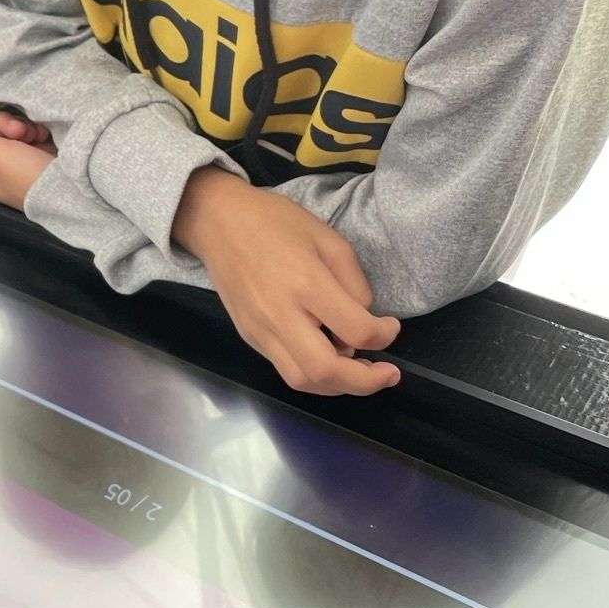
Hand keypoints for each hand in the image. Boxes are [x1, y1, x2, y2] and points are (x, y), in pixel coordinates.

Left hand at [0, 107, 55, 206]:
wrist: (73, 187)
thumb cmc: (27, 174)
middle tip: (16, 130)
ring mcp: (15, 157)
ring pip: (4, 127)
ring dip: (18, 125)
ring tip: (33, 135)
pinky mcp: (34, 151)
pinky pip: (26, 130)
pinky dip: (33, 129)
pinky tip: (43, 136)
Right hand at [174, 168, 400, 396]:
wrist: (218, 222)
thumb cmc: (276, 221)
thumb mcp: (329, 239)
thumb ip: (354, 283)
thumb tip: (363, 320)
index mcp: (305, 282)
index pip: (355, 330)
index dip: (384, 336)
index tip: (390, 326)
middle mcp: (280, 314)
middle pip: (326, 371)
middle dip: (365, 382)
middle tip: (387, 374)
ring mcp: (260, 330)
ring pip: (302, 381)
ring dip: (338, 386)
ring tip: (359, 372)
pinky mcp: (250, 337)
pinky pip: (285, 369)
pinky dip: (314, 375)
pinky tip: (329, 359)